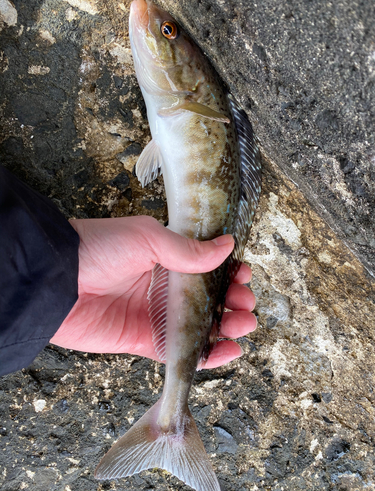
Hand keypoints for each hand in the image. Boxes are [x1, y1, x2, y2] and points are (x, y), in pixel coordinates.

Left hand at [51, 216, 256, 368]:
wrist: (56, 281)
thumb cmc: (100, 248)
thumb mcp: (147, 238)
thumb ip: (188, 249)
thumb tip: (228, 245)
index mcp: (166, 258)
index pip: (207, 267)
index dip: (229, 272)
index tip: (243, 274)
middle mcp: (164, 287)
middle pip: (209, 298)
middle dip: (233, 300)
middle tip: (245, 302)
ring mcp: (156, 316)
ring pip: (201, 326)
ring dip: (227, 327)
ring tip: (244, 324)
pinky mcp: (146, 342)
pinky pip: (181, 351)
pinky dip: (207, 355)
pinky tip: (229, 350)